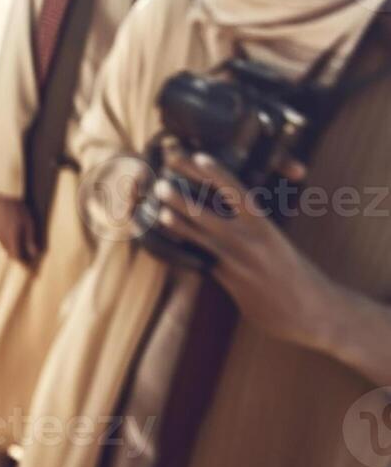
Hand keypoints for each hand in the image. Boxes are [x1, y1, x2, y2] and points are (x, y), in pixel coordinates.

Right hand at [0, 193, 39, 263]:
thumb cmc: (20, 207)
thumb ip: (31, 239)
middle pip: (9, 252)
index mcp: (11, 237)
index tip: (30, 267)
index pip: (16, 256)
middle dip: (17, 255)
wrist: (4, 193)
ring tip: (18, 244)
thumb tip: (34, 253)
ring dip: (10, 247)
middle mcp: (1, 236)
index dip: (23, 263)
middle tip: (26, 257)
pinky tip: (9, 232)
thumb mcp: (29, 222)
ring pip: (3, 245)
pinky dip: (4, 238)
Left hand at [154, 144, 323, 348]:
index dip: (217, 172)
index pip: (238, 191)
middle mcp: (250, 240)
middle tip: (160, 181)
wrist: (308, 310)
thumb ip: (251, 220)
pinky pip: (200, 258)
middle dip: (182, 196)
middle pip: (208, 212)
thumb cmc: (290, 268)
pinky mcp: (228, 280)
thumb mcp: (274, 238)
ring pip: (199, 236)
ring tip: (157, 206)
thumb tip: (226, 199)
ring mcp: (237, 261)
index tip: (197, 156)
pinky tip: (165, 237)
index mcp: (264, 224)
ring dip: (176, 220)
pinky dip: (183, 246)